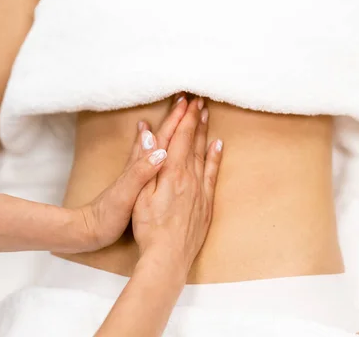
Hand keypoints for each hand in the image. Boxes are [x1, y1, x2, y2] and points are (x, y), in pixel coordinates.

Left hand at [74, 95, 188, 251]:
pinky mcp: (138, 182)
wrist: (91, 228)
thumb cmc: (108, 214)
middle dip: (179, 119)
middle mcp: (140, 164)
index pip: (163, 137)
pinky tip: (163, 146)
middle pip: (163, 136)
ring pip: (159, 144)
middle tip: (192, 102)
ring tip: (180, 115)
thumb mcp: (126, 194)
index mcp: (141, 166)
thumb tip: (161, 151)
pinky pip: (154, 158)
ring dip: (172, 128)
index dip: (178, 120)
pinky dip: (161, 147)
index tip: (191, 104)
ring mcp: (138, 172)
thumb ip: (141, 172)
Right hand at [132, 97, 222, 273]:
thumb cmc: (149, 228)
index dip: (181, 117)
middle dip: (195, 119)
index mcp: (171, 172)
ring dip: (205, 133)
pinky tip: (219, 145)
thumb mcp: (139, 195)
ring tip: (207, 115)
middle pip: (193, 141)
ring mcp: (200, 189)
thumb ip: (144, 164)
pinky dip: (216, 157)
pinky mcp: (206, 202)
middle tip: (199, 100)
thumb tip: (149, 136)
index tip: (185, 100)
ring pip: (204, 153)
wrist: (168, 257)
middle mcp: (189, 177)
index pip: (178, 137)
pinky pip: (213, 173)